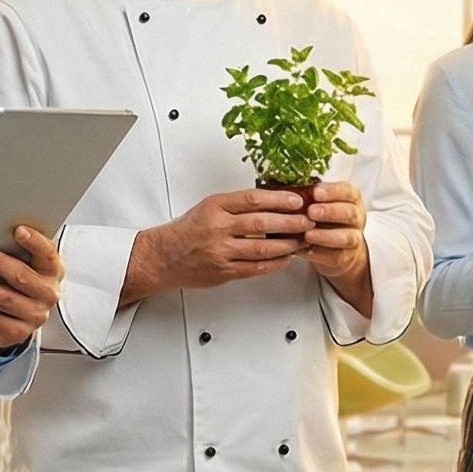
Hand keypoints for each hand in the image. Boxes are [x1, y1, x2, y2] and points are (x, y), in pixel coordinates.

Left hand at [0, 227, 62, 348]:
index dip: (34, 242)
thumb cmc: (17, 282)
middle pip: (22, 278)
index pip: (47, 255)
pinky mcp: (17, 332)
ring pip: (3, 299)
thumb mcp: (25, 265)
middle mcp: (48, 294)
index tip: (17, 230)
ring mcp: (34, 315)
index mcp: (53, 271)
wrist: (17, 318)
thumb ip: (16, 251)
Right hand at [121, 188, 311, 304]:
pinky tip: (287, 257)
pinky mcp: (223, 272)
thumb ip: (238, 205)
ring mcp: (220, 252)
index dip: (279, 199)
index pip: (253, 199)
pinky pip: (255, 268)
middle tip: (309, 220)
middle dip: (290, 222)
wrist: (163, 257)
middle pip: (261, 223)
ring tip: (303, 239)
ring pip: (262, 248)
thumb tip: (274, 200)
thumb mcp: (209, 207)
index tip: (298, 200)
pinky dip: (275, 263)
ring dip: (287, 245)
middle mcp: (217, 228)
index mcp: (215, 207)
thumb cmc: (189, 230)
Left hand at [298, 181, 372, 317]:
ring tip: (307, 235)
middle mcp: (357, 217)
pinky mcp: (345, 258)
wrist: (336, 248)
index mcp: (351, 198)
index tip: (316, 192)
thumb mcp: (316, 203)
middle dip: (330, 212)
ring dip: (326, 235)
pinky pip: (335, 256)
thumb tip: (281, 189)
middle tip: (311, 211)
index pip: (347, 191)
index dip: (332, 191)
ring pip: (346, 237)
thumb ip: (305, 195)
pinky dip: (319, 253)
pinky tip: (303, 250)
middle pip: (349, 213)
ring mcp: (354, 238)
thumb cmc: (322, 218)